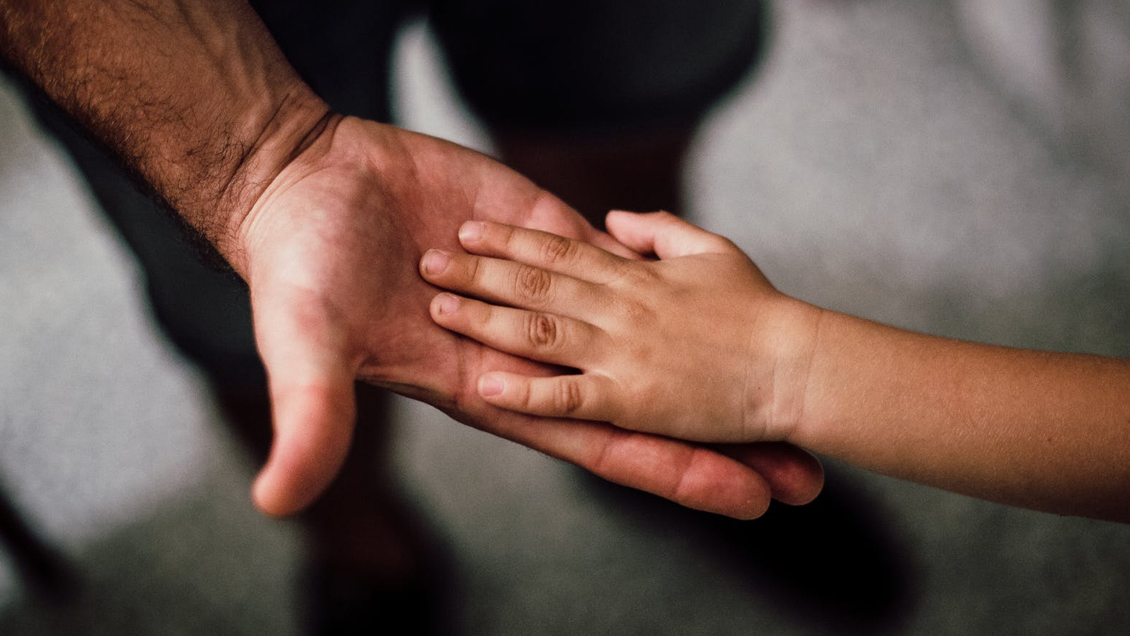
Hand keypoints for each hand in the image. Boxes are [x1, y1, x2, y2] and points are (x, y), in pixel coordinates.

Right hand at [237, 120, 822, 516]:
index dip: (672, 472)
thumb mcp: (305, 348)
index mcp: (492, 388)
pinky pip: (619, 259)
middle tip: (801, 474)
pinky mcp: (543, 230)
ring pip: (646, 332)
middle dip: (716, 439)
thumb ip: (309, 420)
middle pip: (644, 402)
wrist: (305, 184)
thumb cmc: (298, 274)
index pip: (601, 442)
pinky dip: (668, 273)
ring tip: (785, 384)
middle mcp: (531, 351)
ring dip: (711, 360)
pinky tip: (726, 292)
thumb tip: (279, 502)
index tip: (744, 499)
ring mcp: (544, 291)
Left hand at [420, 211, 823, 443]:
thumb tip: (614, 219)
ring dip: (485, 318)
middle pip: (536, 284)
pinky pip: (569, 397)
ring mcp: (623, 354)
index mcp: (637, 276)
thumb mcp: (712, 250)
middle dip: (478, 271)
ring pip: (540, 330)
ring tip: (438, 308)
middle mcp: (620, 309)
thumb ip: (660, 230)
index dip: (510, 239)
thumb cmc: (761, 309)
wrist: (797, 365)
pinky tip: (486, 385)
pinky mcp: (632, 401)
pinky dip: (527, 392)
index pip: (560, 251)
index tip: (470, 228)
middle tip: (427, 260)